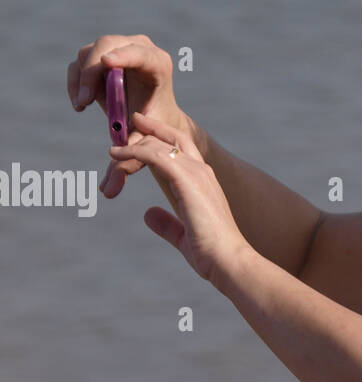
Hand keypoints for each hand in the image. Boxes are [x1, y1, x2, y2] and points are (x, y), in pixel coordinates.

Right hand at [67, 33, 200, 197]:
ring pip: (89, 54)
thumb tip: (108, 192)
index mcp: (157, 65)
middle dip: (92, 73)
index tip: (107, 64)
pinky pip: (79, 63)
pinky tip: (81, 104)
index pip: (140, 52)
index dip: (125, 55)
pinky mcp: (101, 56)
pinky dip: (75, 81)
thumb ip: (128, 164)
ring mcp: (118, 49)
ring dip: (81, 80)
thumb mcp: (144, 146)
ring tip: (83, 106)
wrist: (152, 121)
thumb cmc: (154, 131)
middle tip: (83, 101)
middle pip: (107, 45)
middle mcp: (139, 49)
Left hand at [109, 110, 248, 285]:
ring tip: (113, 150)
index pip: (183, 149)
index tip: (143, 130)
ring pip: (159, 145)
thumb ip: (167, 223)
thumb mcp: (184, 236)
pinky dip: (134, 152)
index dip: (163, 136)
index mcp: (204, 182)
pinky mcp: (187, 179)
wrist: (229, 260)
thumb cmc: (212, 252)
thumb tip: (148, 214)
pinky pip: (154, 156)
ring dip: (134, 145)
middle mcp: (202, 172)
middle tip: (131, 121)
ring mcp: (196, 173)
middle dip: (151, 128)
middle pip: (173, 138)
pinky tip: (116, 156)